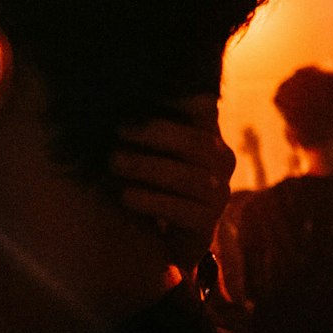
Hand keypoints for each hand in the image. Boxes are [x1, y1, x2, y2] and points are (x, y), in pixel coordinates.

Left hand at [111, 95, 234, 271]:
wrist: (166, 238)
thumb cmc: (152, 181)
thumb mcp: (151, 150)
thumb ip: (143, 126)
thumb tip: (111, 98)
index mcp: (208, 135)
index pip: (204, 108)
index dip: (181, 99)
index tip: (144, 94)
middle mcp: (221, 161)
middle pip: (197, 142)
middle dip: (156, 133)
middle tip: (119, 130)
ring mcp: (218, 194)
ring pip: (190, 178)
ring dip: (148, 167)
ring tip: (114, 162)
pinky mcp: (206, 224)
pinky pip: (183, 211)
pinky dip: (152, 201)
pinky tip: (125, 196)